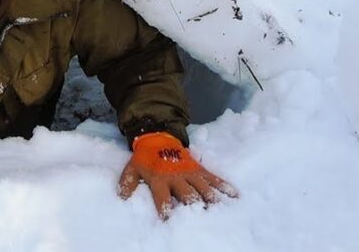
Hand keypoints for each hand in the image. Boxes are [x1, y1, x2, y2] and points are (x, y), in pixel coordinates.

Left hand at [117, 131, 237, 218]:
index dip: (165, 209)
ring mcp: (190, 173)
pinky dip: (225, 187)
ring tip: (220, 211)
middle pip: (188, 194)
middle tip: (200, 217)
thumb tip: (122, 198)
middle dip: (193, 206)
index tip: (169, 220)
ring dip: (211, 200)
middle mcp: (177, 177)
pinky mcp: (200, 169)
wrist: (158, 137)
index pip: (162, 197)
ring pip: (203, 188)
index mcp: (160, 179)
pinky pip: (214, 179)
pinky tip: (235, 196)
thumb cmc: (145, 157)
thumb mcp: (132, 168)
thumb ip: (127, 183)